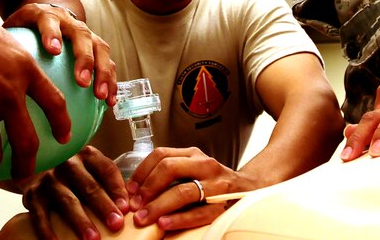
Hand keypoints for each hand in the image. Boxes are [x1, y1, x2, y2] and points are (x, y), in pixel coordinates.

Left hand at [4, 2, 116, 104]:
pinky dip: (110, 82)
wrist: (48, 14)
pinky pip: (108, 63)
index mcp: (45, 15)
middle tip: (82, 81)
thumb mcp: (12, 28)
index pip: (49, 20)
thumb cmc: (24, 29)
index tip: (52, 50)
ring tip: (99, 95)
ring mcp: (86, 33)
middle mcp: (70, 22)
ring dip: (102, 72)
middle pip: (81, 36)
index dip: (52, 33)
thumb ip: (1, 43)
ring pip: (100, 49)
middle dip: (84, 58)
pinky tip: (109, 103)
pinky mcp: (97, 46)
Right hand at [20, 146, 129, 239]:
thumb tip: (129, 205)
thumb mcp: (89, 170)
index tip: (127, 208)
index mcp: (87, 155)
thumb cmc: (71, 174)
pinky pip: (40, 215)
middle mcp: (68, 163)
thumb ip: (107, 182)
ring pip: (67, 201)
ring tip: (93, 238)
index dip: (118, 189)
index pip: (107, 170)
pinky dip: (47, 230)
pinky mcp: (32, 194)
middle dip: (103, 207)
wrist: (34, 168)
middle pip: (89, 186)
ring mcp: (49, 179)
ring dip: (81, 221)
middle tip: (116, 224)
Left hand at [127, 147, 252, 230]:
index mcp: (193, 154)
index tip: (130, 189)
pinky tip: (164, 224)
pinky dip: (179, 219)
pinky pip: (198, 213)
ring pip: (182, 191)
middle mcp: (204, 165)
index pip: (161, 154)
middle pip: (169, 168)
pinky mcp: (222, 205)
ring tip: (144, 218)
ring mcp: (215, 184)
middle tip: (134, 205)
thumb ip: (170, 173)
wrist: (249, 190)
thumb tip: (136, 189)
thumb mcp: (193, 169)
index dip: (142, 171)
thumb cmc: (213, 182)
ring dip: (159, 206)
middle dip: (148, 188)